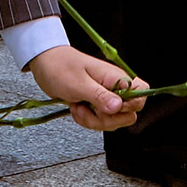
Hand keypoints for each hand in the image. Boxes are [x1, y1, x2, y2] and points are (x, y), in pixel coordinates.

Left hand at [28, 46, 145, 131]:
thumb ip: (100, 96)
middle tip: (90, 108)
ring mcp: (105, 98)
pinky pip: (100, 122)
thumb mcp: (78, 83)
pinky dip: (87, 120)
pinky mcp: (96, 106)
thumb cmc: (61, 67)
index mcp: (116, 77)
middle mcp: (115, 88)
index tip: (110, 106)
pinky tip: (76, 108)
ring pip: (113, 121)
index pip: (141, 93)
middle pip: (128, 115)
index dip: (130, 105)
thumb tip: (119, 107)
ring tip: (78, 106)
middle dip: (107, 119)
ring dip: (93, 121)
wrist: (45, 63)